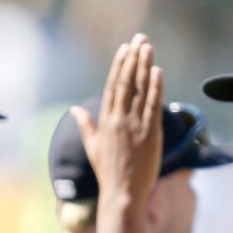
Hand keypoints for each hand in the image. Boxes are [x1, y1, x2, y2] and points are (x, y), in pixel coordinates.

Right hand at [71, 34, 163, 203]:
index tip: (125, 49)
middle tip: (140, 39)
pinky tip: (158, 71)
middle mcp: (118, 120)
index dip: (119, 66)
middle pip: (126, 83)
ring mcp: (134, 126)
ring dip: (145, 66)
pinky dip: (156, 87)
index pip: (113, 87)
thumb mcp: (93, 147)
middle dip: (133, 59)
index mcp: (105, 122)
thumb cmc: (107, 172)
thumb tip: (74, 109)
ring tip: (149, 47)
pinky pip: (153, 105)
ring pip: (140, 90)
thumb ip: (86, 125)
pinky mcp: (149, 133)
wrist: (122, 193)